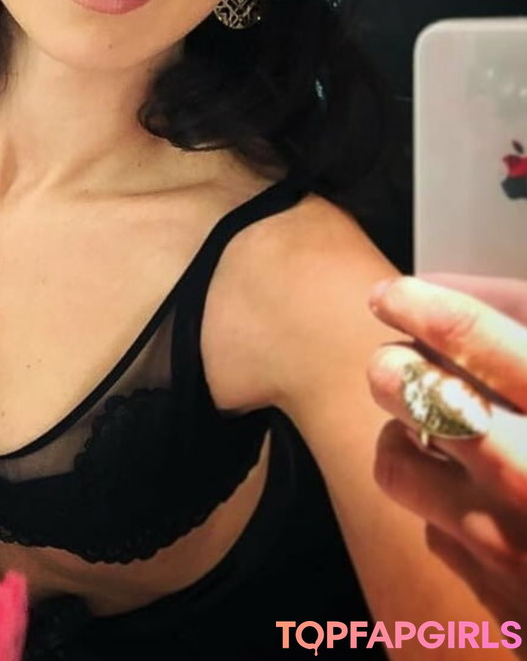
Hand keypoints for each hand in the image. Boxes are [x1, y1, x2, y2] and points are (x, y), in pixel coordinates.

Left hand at [367, 273, 526, 652]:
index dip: (423, 304)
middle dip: (394, 367)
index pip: (472, 338)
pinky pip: (441, 536)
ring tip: (432, 434)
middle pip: (411, 392)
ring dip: (406, 441)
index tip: (392, 294)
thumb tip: (480, 304)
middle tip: (401, 362)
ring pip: (399, 464)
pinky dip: (452, 514)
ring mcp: (509, 547)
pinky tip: (484, 507)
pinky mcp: (505, 608)